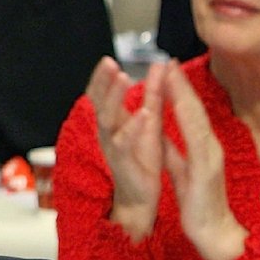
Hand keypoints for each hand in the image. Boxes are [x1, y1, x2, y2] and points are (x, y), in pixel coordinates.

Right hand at [86, 56, 167, 240]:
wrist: (140, 199)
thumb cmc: (142, 161)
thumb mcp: (148, 124)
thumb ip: (153, 96)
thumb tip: (159, 66)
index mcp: (113, 123)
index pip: (101, 96)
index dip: (102, 78)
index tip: (107, 60)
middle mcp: (108, 133)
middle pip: (99, 102)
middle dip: (103, 82)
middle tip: (109, 63)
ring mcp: (114, 147)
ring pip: (107, 118)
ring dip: (114, 97)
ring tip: (123, 78)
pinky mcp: (125, 162)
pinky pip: (125, 143)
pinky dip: (133, 127)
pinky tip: (144, 114)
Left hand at [160, 67, 248, 259]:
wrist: (214, 232)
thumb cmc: (197, 203)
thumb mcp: (179, 170)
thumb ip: (171, 151)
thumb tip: (157, 133)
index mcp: (201, 145)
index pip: (188, 112)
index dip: (177, 90)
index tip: (165, 68)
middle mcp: (208, 145)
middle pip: (193, 109)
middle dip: (180, 83)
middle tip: (167, 59)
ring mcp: (210, 155)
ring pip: (195, 119)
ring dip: (183, 95)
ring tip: (170, 74)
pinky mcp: (206, 169)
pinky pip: (196, 140)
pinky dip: (187, 122)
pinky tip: (179, 108)